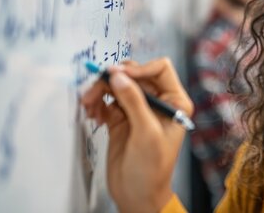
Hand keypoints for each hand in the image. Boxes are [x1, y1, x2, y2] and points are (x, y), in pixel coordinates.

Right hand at [81, 58, 193, 212]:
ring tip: (89, 103)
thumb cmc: (152, 168)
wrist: (137, 195)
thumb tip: (118, 75)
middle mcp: (158, 102)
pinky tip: (92, 112)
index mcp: (175, 101)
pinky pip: (107, 101)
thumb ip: (133, 101)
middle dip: (115, 79)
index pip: (160, 69)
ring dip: (101, 90)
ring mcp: (138, 110)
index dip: (139, 68)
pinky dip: (98, 103)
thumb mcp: (146, 132)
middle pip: (135, 75)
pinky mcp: (121, 119)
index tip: (119, 75)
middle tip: (97, 86)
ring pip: (118, 86)